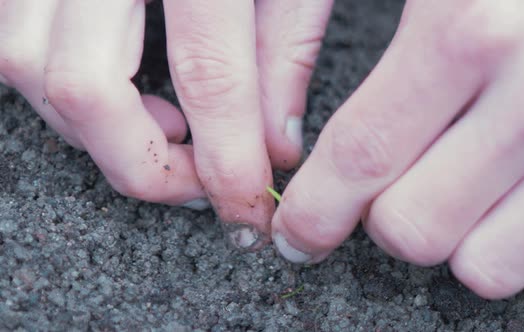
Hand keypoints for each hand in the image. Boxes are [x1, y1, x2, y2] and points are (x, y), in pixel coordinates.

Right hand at [0, 0, 333, 249]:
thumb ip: (286, 56)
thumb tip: (276, 148)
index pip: (208, 79)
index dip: (229, 162)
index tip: (246, 211)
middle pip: (84, 83)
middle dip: (142, 163)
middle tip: (198, 181)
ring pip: (26, 64)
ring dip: (93, 127)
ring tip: (164, 131)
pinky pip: (14, 41)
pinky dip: (61, 87)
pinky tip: (121, 90)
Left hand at [271, 0, 523, 298]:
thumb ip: (386, 56)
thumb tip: (315, 149)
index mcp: (469, 28)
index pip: (361, 156)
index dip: (314, 210)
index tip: (297, 234)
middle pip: (412, 229)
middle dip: (387, 218)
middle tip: (400, 179)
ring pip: (484, 268)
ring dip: (457, 238)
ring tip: (466, 186)